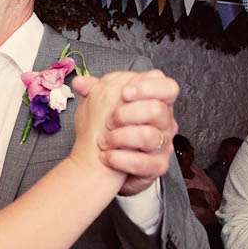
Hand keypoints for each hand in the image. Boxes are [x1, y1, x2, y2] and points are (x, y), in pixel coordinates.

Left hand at [81, 70, 179, 195]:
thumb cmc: (108, 132)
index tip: (125, 93)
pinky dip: (121, 159)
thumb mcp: (99, 108)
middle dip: (127, 113)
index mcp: (154, 102)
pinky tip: (107, 156)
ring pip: (149, 136)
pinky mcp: (157, 166)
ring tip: (103, 141)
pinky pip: (144, 162)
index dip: (148, 87)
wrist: (106, 166)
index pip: (167, 87)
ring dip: (120, 137)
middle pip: (158, 110)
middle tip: (108, 121)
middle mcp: (163, 123)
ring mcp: (162, 145)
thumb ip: (93, 91)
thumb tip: (79, 82)